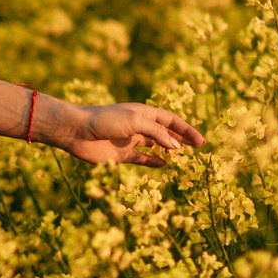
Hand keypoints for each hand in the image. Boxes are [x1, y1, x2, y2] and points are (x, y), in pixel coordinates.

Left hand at [41, 99, 205, 165]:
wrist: (76, 131)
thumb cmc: (105, 120)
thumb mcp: (135, 122)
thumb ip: (157, 134)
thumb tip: (177, 148)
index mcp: (144, 113)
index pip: (171, 121)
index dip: (187, 130)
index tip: (201, 142)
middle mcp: (139, 126)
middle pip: (166, 133)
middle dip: (182, 139)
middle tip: (199, 148)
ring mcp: (131, 140)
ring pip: (156, 146)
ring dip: (170, 150)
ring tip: (184, 157)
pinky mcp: (121, 155)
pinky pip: (142, 158)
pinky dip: (153, 161)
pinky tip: (165, 165)